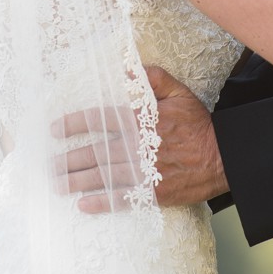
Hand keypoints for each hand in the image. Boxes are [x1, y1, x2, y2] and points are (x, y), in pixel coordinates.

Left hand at [54, 66, 226, 209]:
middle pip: (95, 153)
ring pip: (104, 177)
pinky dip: (102, 203)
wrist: (224, 158)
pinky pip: (123, 199)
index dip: (74, 125)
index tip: (54, 130)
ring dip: (77, 181)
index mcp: (141, 121)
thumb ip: (152, 78)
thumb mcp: (179, 93)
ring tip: (57, 184)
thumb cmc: (199, 124)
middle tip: (49, 165)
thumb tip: (126, 69)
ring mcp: (145, 172)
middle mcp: (138, 147)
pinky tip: (83, 204)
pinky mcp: (153, 193)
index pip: (99, 120)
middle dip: (69, 159)